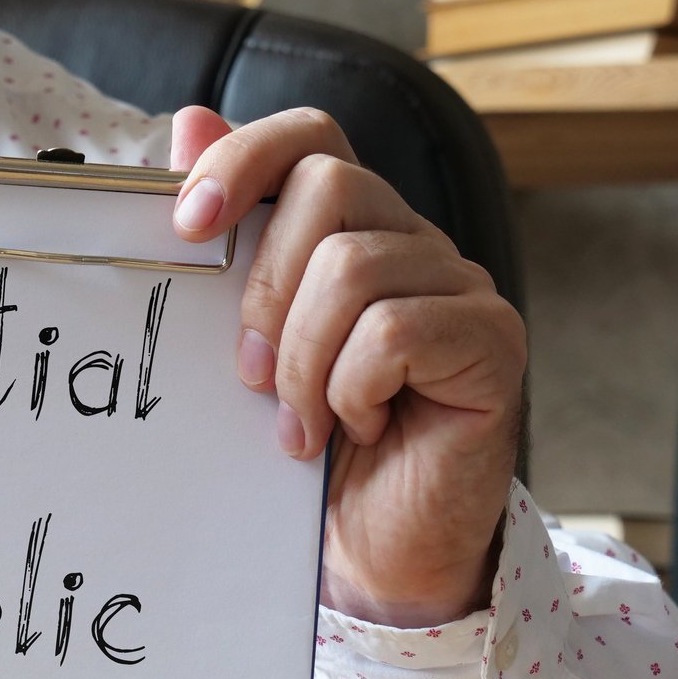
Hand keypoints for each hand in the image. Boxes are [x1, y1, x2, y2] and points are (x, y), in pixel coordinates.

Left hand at [168, 106, 526, 627]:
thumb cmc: (303, 456)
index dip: (248, 158)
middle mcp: (413, 243)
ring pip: (354, 268)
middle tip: (248, 378)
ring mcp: (460, 288)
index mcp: (351, 232)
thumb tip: (185, 125)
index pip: (312, 139)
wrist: (369, 553)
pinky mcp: (492, 342)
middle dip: (264, 290)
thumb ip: (222, 249)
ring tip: (298, 426)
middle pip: (331, 186)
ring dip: (302, 361)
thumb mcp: (241, 351)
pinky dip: (351, 391)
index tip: (187, 227)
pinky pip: (394, 331)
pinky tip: (354, 431)